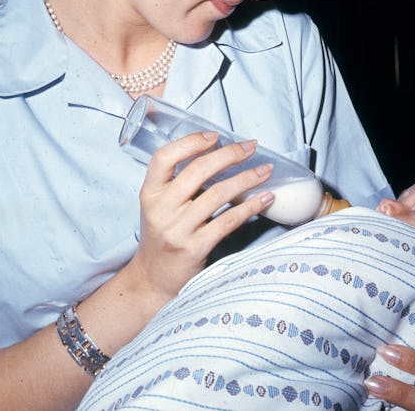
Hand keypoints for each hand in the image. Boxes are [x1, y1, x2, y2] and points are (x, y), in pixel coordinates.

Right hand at [125, 130, 274, 302]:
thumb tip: (217, 152)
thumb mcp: (157, 204)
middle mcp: (160, 209)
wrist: (153, 279)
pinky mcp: (195, 248)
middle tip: (251, 147)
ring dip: (247, 179)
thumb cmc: (161, 234)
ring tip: (265, 170)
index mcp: (149, 193)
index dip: (191, 142)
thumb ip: (177, 181)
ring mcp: (178, 229)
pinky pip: (228, 221)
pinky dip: (250, 207)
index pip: (164, 157)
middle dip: (229, 155)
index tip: (215, 135)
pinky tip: (265, 198)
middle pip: (198, 171)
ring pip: (218, 194)